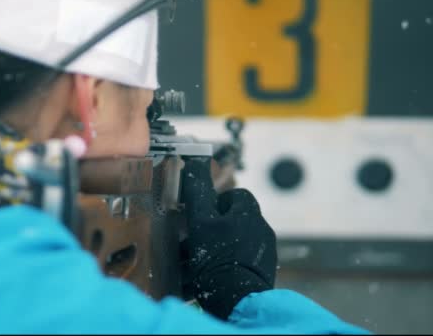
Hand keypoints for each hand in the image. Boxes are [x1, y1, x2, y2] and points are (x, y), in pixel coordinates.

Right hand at [181, 158, 276, 319]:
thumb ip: (197, 191)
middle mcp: (262, 228)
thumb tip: (195, 160)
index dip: (215, 203)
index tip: (201, 217)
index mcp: (250, 212)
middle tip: (197, 240)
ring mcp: (265, 252)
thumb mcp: (200, 220)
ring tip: (202, 262)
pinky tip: (215, 274)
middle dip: (216, 227)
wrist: (237, 300)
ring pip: (239, 240)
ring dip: (222, 246)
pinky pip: (243, 260)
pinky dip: (230, 264)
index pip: (234, 195)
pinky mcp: (264, 272)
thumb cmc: (217, 258)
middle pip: (236, 219)